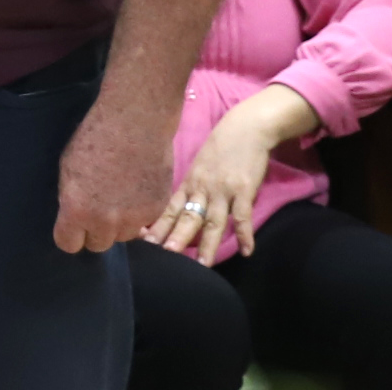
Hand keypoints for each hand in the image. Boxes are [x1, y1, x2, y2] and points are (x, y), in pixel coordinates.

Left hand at [53, 95, 172, 252]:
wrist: (136, 122)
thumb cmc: (96, 137)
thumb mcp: (68, 168)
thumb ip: (71, 198)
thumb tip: (74, 215)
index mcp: (78, 210)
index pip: (68, 244)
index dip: (70, 234)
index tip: (73, 226)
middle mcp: (106, 222)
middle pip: (98, 245)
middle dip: (96, 231)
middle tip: (99, 208)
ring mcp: (134, 219)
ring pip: (123, 236)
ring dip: (119, 223)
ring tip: (120, 196)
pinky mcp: (156, 211)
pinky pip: (143, 222)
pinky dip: (140, 211)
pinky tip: (137, 188)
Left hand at [150, 88, 303, 265]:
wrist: (245, 127)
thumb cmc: (221, 148)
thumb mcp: (199, 167)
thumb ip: (192, 189)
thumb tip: (180, 211)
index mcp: (189, 183)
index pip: (170, 209)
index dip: (158, 226)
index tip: (144, 242)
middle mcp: (202, 188)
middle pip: (188, 217)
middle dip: (177, 237)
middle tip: (166, 256)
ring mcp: (223, 190)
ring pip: (213, 221)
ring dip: (208, 243)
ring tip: (203, 264)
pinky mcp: (243, 189)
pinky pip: (243, 215)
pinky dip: (246, 234)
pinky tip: (248, 251)